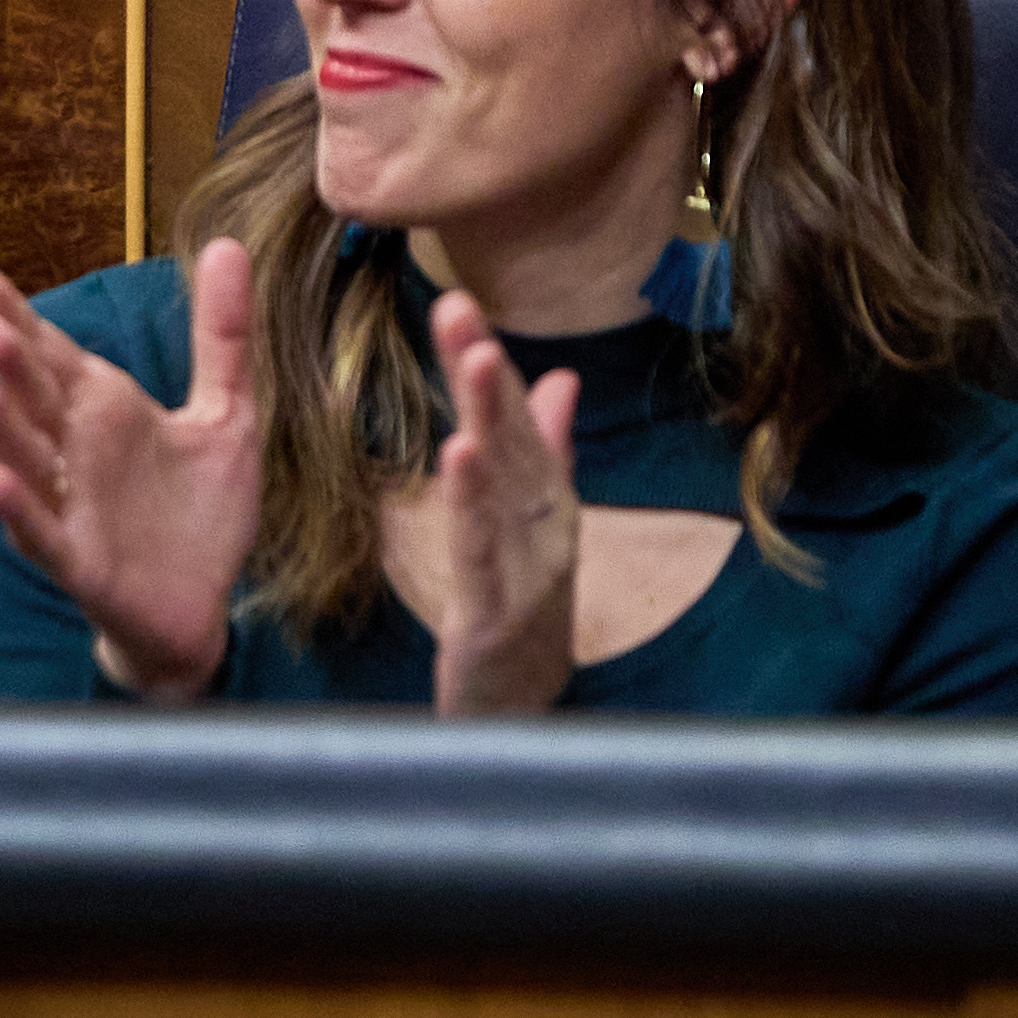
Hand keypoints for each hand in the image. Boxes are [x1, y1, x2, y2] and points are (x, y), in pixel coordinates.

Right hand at [0, 242, 262, 699]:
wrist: (205, 605)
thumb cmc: (201, 510)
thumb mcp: (228, 412)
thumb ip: (222, 335)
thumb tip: (226, 243)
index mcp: (103, 407)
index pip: (50, 351)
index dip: (13, 312)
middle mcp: (75, 450)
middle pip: (32, 398)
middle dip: (8, 363)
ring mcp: (70, 504)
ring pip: (24, 459)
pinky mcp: (78, 559)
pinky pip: (41, 531)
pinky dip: (18, 508)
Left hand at [414, 291, 585, 715]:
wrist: (525, 718)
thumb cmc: (528, 615)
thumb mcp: (533, 528)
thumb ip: (548, 452)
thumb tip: (562, 378)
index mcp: (543, 502)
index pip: (515, 421)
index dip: (486, 362)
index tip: (455, 300)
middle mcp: (545, 526)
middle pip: (513, 439)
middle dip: (486, 372)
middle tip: (458, 306)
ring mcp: (528, 570)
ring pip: (506, 485)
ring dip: (493, 419)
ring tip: (475, 362)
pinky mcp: (497, 616)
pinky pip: (484, 553)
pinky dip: (474, 506)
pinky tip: (459, 458)